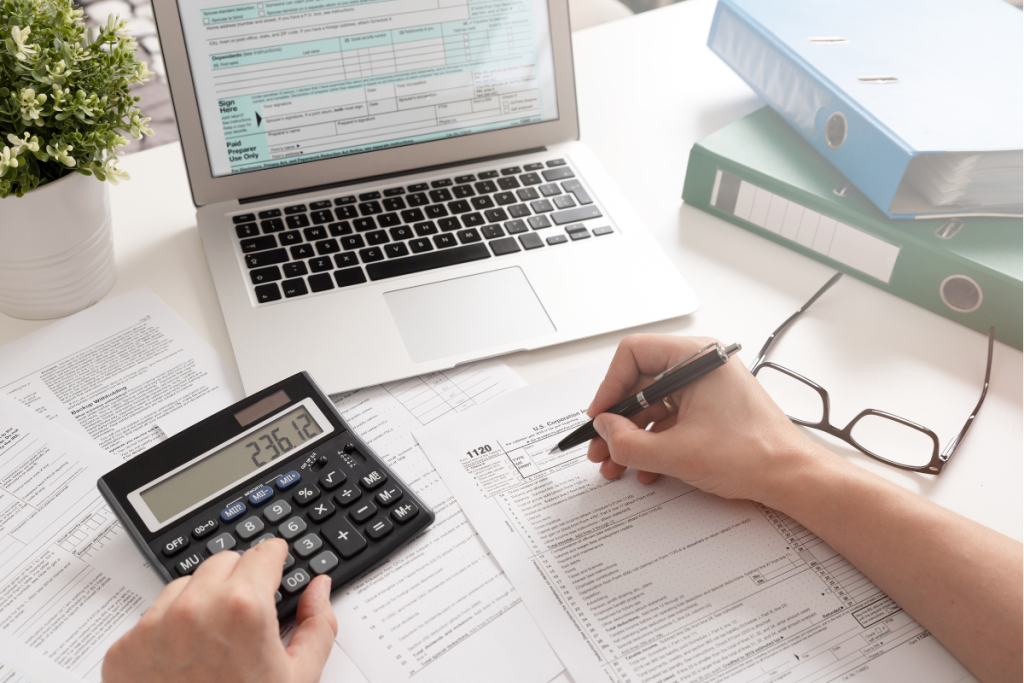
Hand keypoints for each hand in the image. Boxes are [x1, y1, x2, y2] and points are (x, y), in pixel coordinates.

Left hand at [103, 539, 336, 682]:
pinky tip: (186, 664)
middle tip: (250, 616)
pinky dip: (169, 631)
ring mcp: (152, 628)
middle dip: (240, 580)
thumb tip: (318, 589)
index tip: (276, 564)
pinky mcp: (123, 650)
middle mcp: (194, 609)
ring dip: (203, 600)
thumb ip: (318, 624)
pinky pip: (150, 619)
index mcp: (244, 609)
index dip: (275, 560)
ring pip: (184, 585)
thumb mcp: (300, 680)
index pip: (263, 552)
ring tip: (216, 644)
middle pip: (224, 562)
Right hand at [586, 334, 826, 505]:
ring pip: (653, 406)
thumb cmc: (754, 454)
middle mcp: (700, 367)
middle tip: (601, 447)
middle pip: (640, 383)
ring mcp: (706, 388)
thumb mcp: (677, 452)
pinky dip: (654, 443)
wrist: (792, 478)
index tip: (600, 416)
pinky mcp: (710, 410)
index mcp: (696, 359)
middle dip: (617, 421)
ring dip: (632, 437)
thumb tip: (604, 431)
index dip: (610, 386)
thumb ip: (629, 443)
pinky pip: (670, 420)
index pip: (633, 354)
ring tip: (616, 465)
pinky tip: (645, 469)